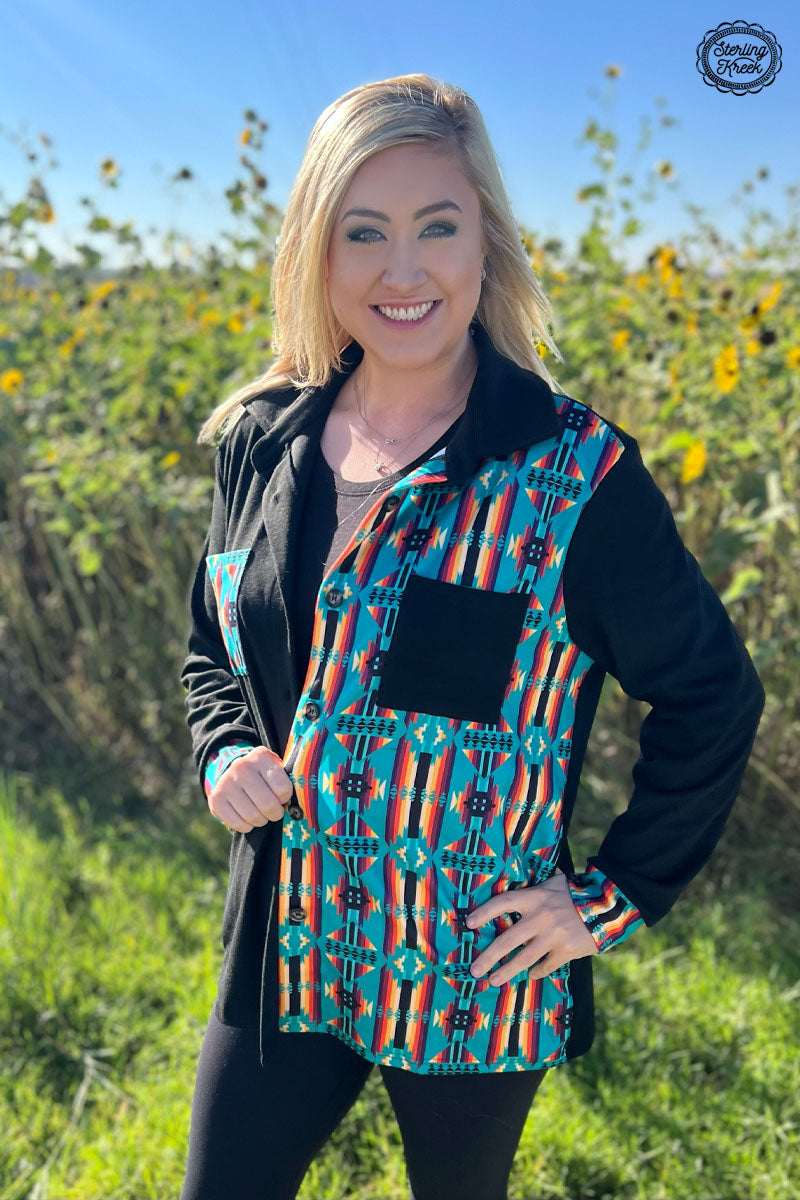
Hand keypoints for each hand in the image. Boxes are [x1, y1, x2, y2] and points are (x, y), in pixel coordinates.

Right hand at [208, 745, 294, 832]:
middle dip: (275, 813)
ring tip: (262, 814)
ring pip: (253, 816)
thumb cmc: (262, 776)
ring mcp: (226, 783)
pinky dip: (247, 826)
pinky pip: (238, 824)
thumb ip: (288, 781)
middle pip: (268, 804)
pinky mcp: (216, 800)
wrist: (230, 772)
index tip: (282, 797)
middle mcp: (241, 767)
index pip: (283, 788)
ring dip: (262, 820)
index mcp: (260, 757)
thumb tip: (300, 805)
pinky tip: (247, 818)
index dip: (285, 798)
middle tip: (275, 811)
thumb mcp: (275, 768)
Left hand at [465, 867, 597, 984]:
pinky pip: (546, 965)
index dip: (484, 912)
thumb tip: (519, 879)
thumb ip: (535, 888)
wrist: (606, 906)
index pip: (503, 902)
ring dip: (507, 971)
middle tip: (474, 970)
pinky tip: (530, 975)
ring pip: (524, 958)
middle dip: (489, 956)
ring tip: (493, 980)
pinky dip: (536, 971)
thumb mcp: (554, 883)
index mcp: (534, 897)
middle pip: (508, 939)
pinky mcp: (566, 950)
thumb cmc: (575, 893)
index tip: (468, 923)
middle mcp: (540, 917)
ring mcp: (553, 936)